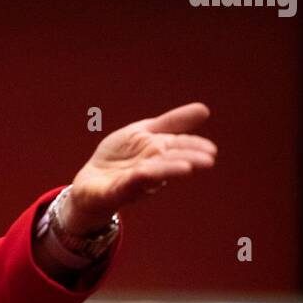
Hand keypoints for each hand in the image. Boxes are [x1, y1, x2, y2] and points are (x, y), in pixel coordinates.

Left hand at [61, 102, 217, 233]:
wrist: (91, 181)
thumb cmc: (121, 157)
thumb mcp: (144, 132)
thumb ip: (171, 123)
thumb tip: (205, 109)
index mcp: (158, 153)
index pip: (177, 147)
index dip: (194, 148)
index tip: (211, 150)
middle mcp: (149, 170)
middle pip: (169, 162)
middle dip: (186, 160)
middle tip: (207, 160)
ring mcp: (132, 182)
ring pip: (151, 175)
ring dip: (167, 170)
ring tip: (186, 168)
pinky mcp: (113, 192)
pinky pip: (125, 185)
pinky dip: (136, 178)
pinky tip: (145, 172)